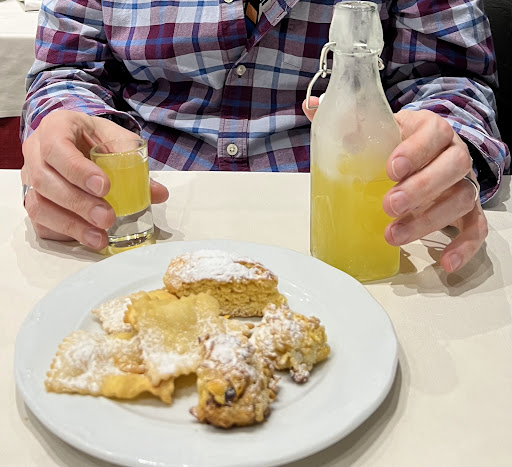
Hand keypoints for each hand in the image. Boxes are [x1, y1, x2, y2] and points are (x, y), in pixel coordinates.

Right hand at [21, 110, 168, 248]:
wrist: (78, 138)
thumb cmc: (96, 138)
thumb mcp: (117, 140)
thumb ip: (135, 162)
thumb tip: (159, 194)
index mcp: (55, 127)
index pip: (56, 147)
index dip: (78, 170)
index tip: (105, 187)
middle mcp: (35, 152)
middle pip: (45, 181)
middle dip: (78, 203)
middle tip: (107, 218)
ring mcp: (29, 179)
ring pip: (39, 205)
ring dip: (71, 225)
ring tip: (99, 237)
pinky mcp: (33, 201)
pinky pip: (41, 222)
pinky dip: (65, 233)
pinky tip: (88, 238)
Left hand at [302, 101, 486, 272]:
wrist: (423, 156)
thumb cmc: (395, 144)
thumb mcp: (377, 128)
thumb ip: (348, 120)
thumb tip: (311, 105)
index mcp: (431, 129)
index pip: (434, 133)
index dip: (415, 151)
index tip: (389, 168)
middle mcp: (453, 154)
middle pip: (453, 166)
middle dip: (421, 188)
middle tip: (388, 206)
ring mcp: (462, 183)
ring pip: (461, 198)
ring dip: (429, 220)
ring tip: (393, 236)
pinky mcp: (467, 211)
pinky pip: (476, 228)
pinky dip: (464, 246)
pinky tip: (445, 263)